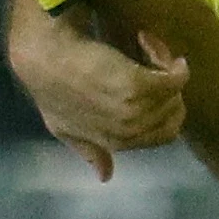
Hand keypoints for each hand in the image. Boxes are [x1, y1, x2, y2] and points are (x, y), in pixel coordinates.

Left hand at [15, 20, 191, 180]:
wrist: (42, 56)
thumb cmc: (50, 86)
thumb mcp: (65, 126)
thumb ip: (89, 150)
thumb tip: (105, 177)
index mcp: (116, 142)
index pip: (164, 135)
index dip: (165, 108)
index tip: (154, 82)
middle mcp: (128, 131)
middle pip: (174, 113)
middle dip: (169, 87)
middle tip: (151, 61)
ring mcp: (134, 111)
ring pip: (175, 93)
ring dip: (165, 67)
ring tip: (144, 46)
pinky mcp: (138, 86)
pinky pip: (175, 78)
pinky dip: (169, 60)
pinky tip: (147, 41)